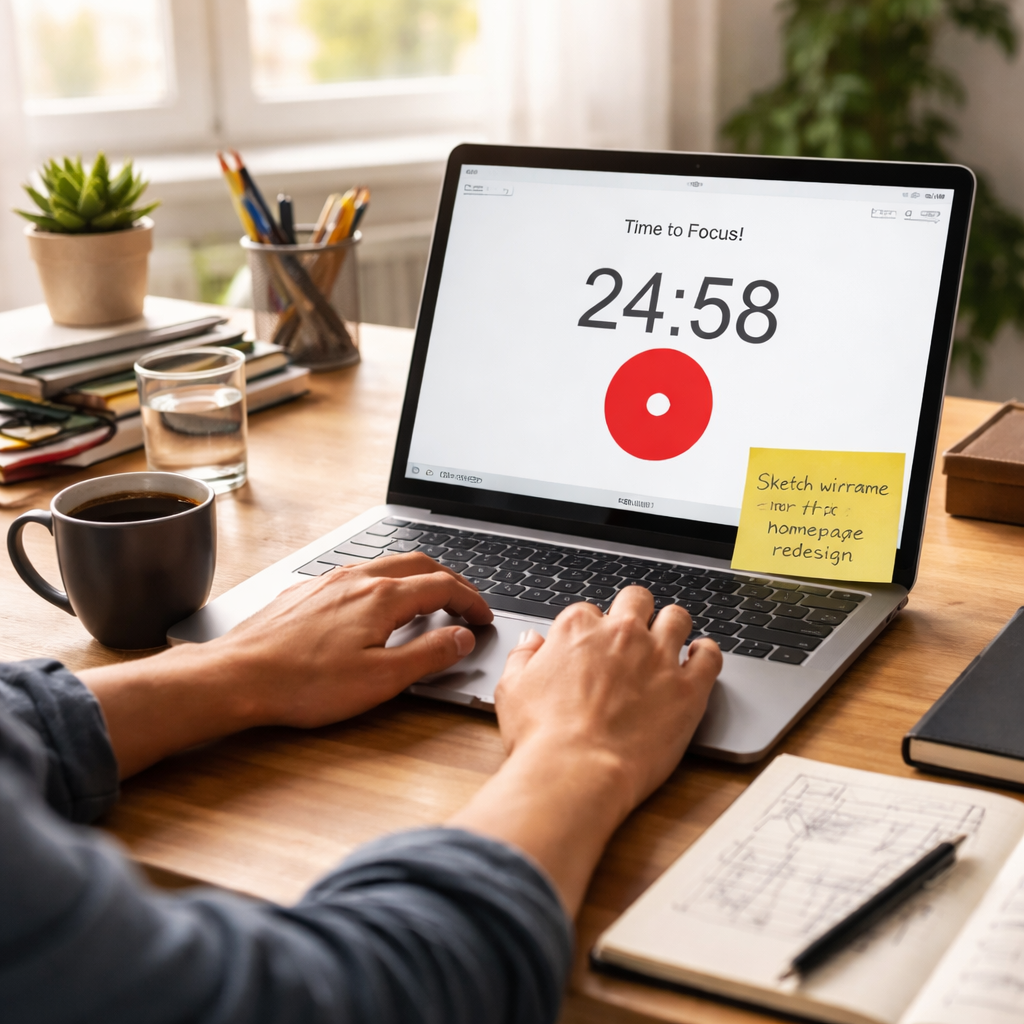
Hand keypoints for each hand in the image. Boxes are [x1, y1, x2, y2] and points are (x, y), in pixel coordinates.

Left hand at [80, 553, 492, 776]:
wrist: (237, 676)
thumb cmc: (303, 684)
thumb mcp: (380, 680)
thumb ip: (429, 655)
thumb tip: (462, 637)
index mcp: (382, 596)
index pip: (444, 586)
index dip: (471, 601)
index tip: (483, 617)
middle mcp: (358, 577)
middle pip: (419, 564)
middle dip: (450, 580)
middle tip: (464, 602)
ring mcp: (329, 579)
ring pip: (387, 564)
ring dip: (417, 577)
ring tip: (427, 599)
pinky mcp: (307, 589)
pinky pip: (358, 573)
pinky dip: (384, 581)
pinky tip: (375, 604)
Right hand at [449, 586, 720, 913]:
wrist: (576, 771)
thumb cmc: (541, 737)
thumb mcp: (511, 690)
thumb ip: (523, 658)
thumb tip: (531, 642)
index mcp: (578, 629)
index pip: (588, 612)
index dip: (591, 631)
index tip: (593, 648)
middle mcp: (621, 633)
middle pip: (636, 600)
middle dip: (635, 611)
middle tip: (634, 633)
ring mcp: (658, 657)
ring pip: (677, 617)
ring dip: (673, 625)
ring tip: (671, 640)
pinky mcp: (688, 688)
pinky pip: (710, 655)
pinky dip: (706, 653)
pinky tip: (700, 658)